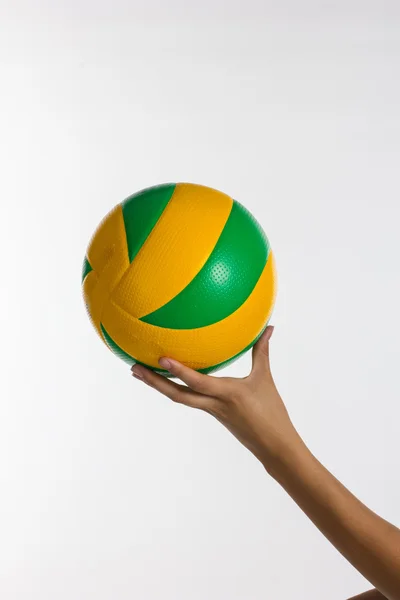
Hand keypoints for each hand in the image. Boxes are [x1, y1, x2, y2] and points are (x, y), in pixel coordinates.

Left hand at [131, 326, 301, 466]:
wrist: (274, 447)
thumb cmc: (272, 412)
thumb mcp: (265, 379)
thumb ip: (262, 351)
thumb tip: (269, 327)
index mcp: (226, 394)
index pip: (197, 382)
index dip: (178, 372)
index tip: (160, 358)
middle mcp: (213, 404)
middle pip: (176, 395)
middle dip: (153, 382)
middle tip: (133, 368)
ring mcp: (210, 411)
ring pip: (179, 398)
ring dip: (158, 386)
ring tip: (140, 372)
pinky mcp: (211, 414)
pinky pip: (189, 399)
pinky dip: (176, 388)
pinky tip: (170, 379)